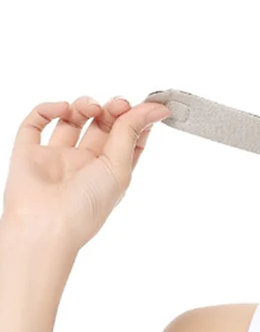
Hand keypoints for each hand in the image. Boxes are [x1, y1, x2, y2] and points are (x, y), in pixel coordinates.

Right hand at [2, 95, 170, 254]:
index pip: (128, 137)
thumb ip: (132, 132)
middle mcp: (84, 163)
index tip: (149, 104)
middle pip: (103, 125)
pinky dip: (48, 109)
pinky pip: (35, 123)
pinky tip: (63, 109)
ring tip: (91, 109)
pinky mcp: (28, 153)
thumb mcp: (119, 167)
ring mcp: (56, 157)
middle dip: (113, 109)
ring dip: (84, 105)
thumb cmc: (87, 206)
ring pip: (71, 120)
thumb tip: (158, 107)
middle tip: (119, 104)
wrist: (44, 227)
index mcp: (110, 170)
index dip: (138, 119)